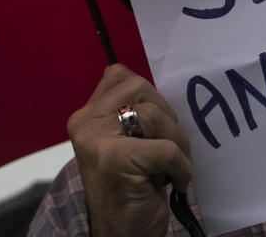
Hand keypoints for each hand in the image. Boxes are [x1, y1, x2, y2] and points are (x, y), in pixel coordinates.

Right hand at [68, 64, 192, 236]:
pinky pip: (167, 148)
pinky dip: (181, 167)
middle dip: (167, 117)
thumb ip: (129, 114)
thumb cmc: (129, 191)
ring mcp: (96, 140)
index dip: (149, 96)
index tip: (155, 128)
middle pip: (141, 88)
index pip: (119, 74)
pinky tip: (175, 184)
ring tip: (172, 168)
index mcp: (85, 116)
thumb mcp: (123, 143)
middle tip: (168, 150)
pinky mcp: (115, 159)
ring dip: (178, 143)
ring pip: (154, 115)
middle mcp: (84, 123)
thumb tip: (161, 91)